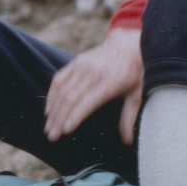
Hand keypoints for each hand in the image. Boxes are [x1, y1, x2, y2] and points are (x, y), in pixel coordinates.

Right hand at [45, 28, 142, 143]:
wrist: (130, 44)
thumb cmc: (136, 72)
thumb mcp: (138, 93)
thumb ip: (130, 116)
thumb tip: (128, 140)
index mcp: (109, 82)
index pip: (86, 102)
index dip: (74, 117)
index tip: (64, 131)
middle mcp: (93, 73)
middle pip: (70, 98)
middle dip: (59, 119)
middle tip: (52, 136)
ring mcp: (82, 65)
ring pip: (62, 90)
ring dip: (53, 110)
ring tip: (48, 127)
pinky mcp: (77, 62)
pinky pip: (59, 78)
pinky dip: (52, 94)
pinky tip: (49, 109)